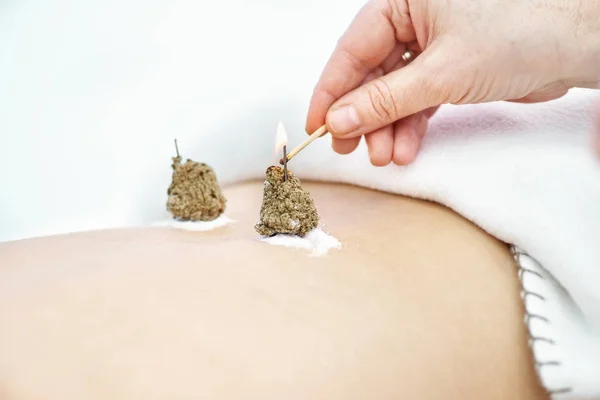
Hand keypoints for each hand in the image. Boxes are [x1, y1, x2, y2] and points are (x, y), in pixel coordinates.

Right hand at [306, 0, 599, 165]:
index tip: (316, 124)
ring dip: (387, 127)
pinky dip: (410, 125)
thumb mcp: (441, 72)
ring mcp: (432, 45)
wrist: (577, 46)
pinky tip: (404, 148)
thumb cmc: (522, 32)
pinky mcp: (449, 68)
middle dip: (363, 115)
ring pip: (393, 91)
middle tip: (349, 147)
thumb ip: (385, 100)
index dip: (332, 90)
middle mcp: (414, 19)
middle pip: (371, 73)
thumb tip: (340, 118)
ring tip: (384, 155)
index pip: (353, 48)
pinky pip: (417, 99)